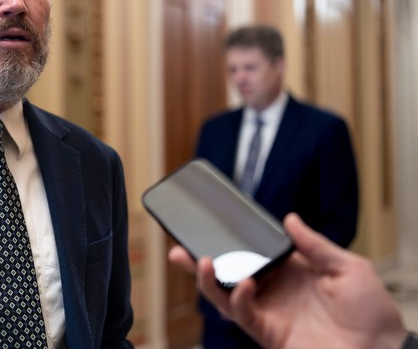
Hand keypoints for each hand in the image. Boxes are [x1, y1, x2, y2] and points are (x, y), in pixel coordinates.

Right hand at [168, 213, 407, 348]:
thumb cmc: (372, 312)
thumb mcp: (348, 267)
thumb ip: (315, 244)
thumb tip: (289, 218)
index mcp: (290, 271)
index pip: (250, 253)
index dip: (229, 243)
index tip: (209, 227)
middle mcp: (273, 291)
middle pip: (227, 275)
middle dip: (199, 263)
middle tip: (178, 247)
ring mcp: (268, 312)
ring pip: (224, 296)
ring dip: (208, 280)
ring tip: (201, 261)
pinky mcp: (267, 331)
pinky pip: (243, 314)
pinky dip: (238, 298)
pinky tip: (245, 283)